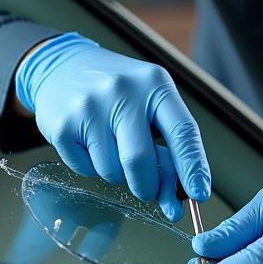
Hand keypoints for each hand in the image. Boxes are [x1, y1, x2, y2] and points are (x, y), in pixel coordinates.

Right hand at [16, 32, 209, 218]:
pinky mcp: (64, 125)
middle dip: (147, 186)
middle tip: (147, 189)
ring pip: (112, 171)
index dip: (193, 167)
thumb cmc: (118, 91)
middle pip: (140, 160)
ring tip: (111, 143)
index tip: (200, 194)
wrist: (63, 66)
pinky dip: (91, 166)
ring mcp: (90, 107)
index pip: (182, 131)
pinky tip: (89, 140)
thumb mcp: (149, 102)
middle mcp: (123, 91)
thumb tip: (176, 197)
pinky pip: (85, 169)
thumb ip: (167, 143)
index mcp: (155, 84)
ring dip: (117, 172)